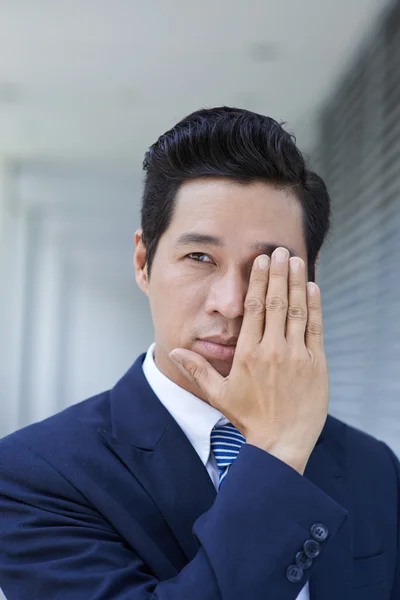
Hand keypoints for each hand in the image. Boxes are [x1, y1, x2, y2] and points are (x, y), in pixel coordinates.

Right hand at [169, 247, 328, 474]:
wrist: (281, 443)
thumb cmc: (249, 418)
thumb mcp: (219, 394)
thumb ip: (197, 370)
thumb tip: (175, 352)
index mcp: (248, 353)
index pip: (253, 308)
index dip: (257, 281)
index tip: (260, 262)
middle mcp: (272, 350)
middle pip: (275, 303)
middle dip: (277, 274)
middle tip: (279, 251)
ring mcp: (297, 356)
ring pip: (296, 311)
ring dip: (296, 283)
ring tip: (295, 260)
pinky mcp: (316, 364)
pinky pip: (315, 328)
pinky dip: (314, 307)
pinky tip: (313, 288)